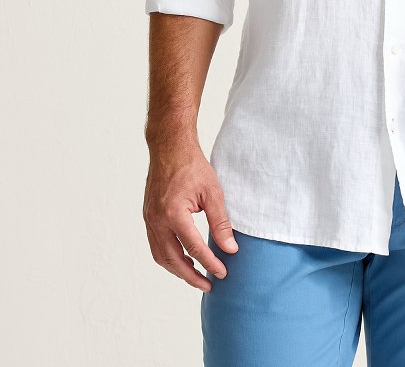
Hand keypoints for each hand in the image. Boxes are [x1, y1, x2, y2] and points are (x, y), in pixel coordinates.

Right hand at [143, 141, 238, 291]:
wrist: (169, 147)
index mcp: (174, 214)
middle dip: (191, 276)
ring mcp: (149, 219)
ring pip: (161, 256)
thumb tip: (230, 249)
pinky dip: (168, 257)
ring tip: (196, 275)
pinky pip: (156, 245)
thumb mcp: (213, 192)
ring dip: (177, 270)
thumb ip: (221, 222)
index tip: (223, 272)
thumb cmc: (193, 166)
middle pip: (173, 260)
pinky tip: (182, 259)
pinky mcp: (148, 216)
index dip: (210, 263)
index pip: (194, 248)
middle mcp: (157, 220)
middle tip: (209, 285)